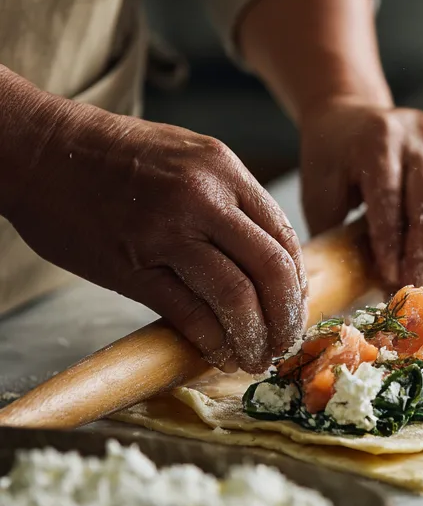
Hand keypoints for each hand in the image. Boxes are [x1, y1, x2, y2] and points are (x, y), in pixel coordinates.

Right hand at [2, 96, 306, 373]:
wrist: (42, 149)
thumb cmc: (117, 156)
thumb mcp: (189, 156)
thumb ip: (230, 200)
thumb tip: (270, 256)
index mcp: (223, 169)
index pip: (284, 236)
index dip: (297, 282)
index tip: (297, 307)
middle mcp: (203, 198)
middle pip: (271, 270)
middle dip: (286, 317)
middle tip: (285, 343)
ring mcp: (166, 232)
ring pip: (235, 296)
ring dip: (254, 336)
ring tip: (256, 356)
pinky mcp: (131, 265)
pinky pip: (187, 313)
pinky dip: (211, 340)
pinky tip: (219, 353)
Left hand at [299, 98, 422, 286]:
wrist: (352, 117)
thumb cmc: (330, 157)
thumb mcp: (319, 186)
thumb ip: (332, 228)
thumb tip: (344, 283)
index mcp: (378, 139)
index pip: (390, 199)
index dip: (391, 243)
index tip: (388, 277)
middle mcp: (418, 141)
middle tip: (409, 290)